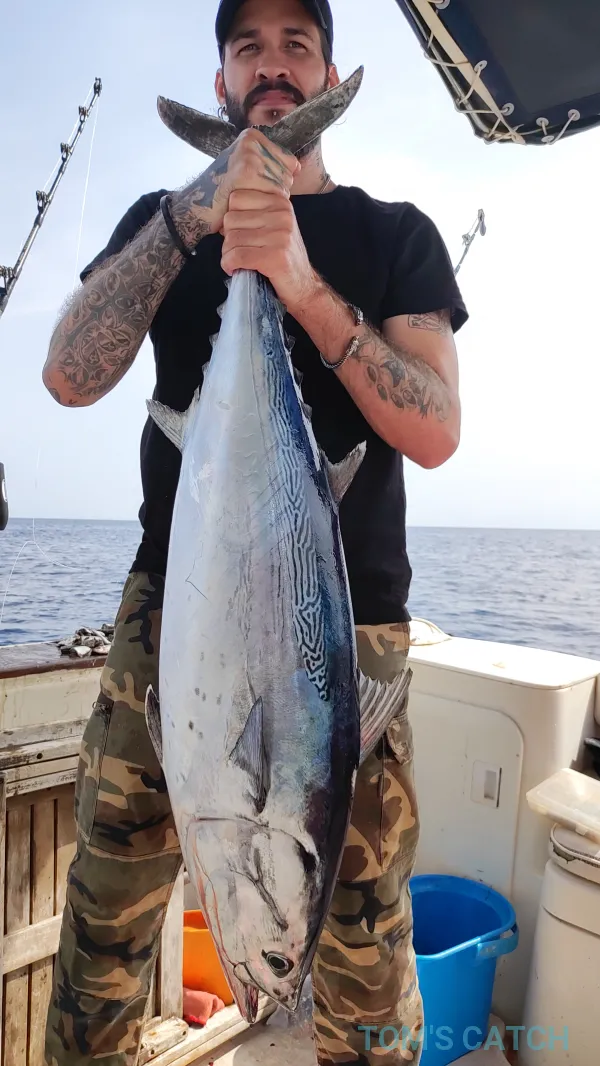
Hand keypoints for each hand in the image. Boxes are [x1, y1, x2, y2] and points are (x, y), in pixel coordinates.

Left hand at [220, 188, 318, 314]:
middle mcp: (281, 214)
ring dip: (228, 254)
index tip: (240, 232)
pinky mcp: (275, 256)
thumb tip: (222, 214)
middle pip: (231, 218)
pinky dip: (229, 265)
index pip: (237, 197)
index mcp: (279, 201)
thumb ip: (254, 212)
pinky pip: (237, 256)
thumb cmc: (283, 257)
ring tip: (239, 262)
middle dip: (228, 238)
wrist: (303, 287)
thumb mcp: (274, 225)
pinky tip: (234, 269)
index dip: (232, 218)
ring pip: (231, 238)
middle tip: (239, 251)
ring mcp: (279, 235)